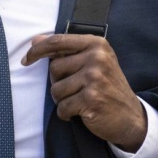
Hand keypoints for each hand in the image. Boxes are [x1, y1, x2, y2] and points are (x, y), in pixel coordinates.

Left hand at [22, 33, 146, 151]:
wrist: (131, 117)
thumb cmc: (107, 87)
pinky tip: (80, 112)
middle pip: (54, 68)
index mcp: (96, 44)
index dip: (37, 50)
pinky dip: (66, 113)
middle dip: (58, 82)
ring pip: (56, 89)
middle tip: (76, 89)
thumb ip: (66, 50)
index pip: (57, 41)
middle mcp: (97, 58)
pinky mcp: (91, 99)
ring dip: (62, 100)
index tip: (26, 59)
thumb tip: (35, 40)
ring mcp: (95, 78)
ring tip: (79, 100)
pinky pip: (62, 107)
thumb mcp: (93, 62)